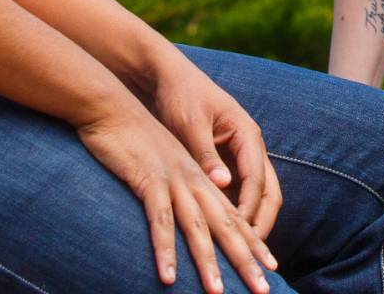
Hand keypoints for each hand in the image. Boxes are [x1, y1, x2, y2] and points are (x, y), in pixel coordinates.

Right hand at [76, 97, 276, 292]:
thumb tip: (195, 219)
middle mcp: (196, 180)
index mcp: (203, 178)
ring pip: (197, 227)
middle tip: (262, 290)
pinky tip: (167, 276)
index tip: (270, 268)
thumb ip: (184, 191)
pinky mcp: (149, 180)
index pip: (236, 215)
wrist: (113, 108)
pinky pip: (160, 220)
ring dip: (208, 263)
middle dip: (245, 259)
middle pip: (228, 224)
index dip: (254, 242)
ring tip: (217, 293)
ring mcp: (175, 180)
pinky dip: (164, 249)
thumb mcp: (169, 166)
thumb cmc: (138, 141)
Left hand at [142, 49, 284, 241]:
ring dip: (252, 220)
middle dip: (262, 222)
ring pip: (258, 194)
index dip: (250, 210)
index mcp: (247, 134)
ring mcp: (241, 153)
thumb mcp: (190, 125)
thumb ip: (206, 155)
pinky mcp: (227, 160)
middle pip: (269, 191)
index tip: (240, 236)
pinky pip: (240, 191)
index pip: (258, 181)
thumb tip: (223, 184)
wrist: (166, 77)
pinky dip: (237, 211)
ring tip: (241, 250)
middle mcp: (250, 145)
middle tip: (251, 253)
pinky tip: (224, 232)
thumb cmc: (178, 96)